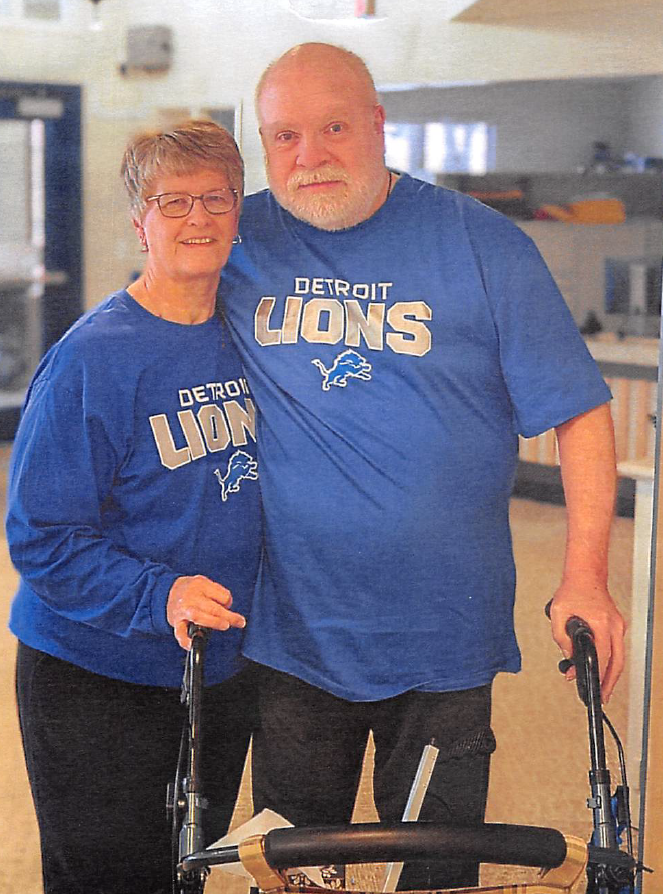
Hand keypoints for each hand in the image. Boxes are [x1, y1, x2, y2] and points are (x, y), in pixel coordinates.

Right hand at [167, 574, 245, 649]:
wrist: (166, 591)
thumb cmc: (190, 589)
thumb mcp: (204, 582)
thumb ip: (217, 592)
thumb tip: (227, 606)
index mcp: (200, 585)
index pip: (221, 595)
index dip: (228, 602)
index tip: (228, 606)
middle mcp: (191, 596)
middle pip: (213, 607)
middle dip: (228, 616)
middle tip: (239, 622)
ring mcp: (183, 609)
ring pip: (200, 616)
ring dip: (214, 622)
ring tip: (225, 625)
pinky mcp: (176, 621)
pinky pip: (179, 632)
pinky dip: (185, 639)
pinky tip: (191, 645)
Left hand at [548, 578, 625, 702]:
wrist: (585, 575)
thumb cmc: (572, 590)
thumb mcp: (558, 613)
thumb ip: (561, 637)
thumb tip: (568, 656)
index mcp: (601, 622)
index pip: (602, 655)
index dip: (594, 673)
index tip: (585, 684)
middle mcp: (614, 625)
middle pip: (617, 662)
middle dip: (609, 683)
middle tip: (601, 697)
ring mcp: (618, 625)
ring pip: (619, 656)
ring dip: (611, 673)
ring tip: (602, 689)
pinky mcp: (617, 625)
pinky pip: (616, 647)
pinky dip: (610, 660)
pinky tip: (602, 668)